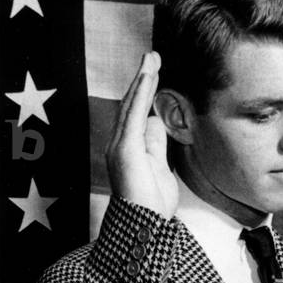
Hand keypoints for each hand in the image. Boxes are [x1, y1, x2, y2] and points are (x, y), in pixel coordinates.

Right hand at [105, 51, 177, 218]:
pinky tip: (148, 76)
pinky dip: (142, 94)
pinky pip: (134, 115)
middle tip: (153, 55)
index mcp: (130, 147)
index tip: (154, 71)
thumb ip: (156, 145)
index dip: (146, 92)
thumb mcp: (160, 168)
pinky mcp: (126, 148)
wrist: (144, 226)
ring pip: (132, 105)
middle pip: (133, 104)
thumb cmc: (152, 204)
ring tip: (152, 58)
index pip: (138, 113)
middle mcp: (121, 142)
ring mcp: (121, 145)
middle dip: (144, 79)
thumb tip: (155, 122)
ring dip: (143, 80)